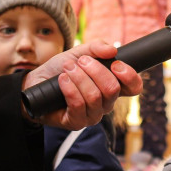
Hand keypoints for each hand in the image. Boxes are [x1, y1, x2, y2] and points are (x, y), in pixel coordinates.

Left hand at [22, 40, 142, 129]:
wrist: (36, 82)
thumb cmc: (61, 69)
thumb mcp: (79, 52)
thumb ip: (96, 47)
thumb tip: (112, 50)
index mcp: (112, 87)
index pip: (134, 87)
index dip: (129, 76)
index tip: (115, 64)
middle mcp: (106, 104)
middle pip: (112, 89)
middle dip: (95, 70)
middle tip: (80, 61)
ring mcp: (92, 115)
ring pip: (94, 96)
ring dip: (79, 77)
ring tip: (67, 69)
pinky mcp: (76, 123)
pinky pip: (78, 104)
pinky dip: (69, 88)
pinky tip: (62, 80)